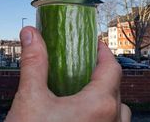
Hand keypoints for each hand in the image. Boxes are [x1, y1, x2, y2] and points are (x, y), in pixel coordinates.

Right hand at [5, 27, 130, 121]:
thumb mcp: (31, 99)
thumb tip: (31, 35)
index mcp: (99, 105)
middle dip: (102, 72)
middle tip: (85, 64)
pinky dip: (103, 114)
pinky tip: (81, 113)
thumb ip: (33, 62)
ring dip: (106, 95)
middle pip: (116, 87)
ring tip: (85, 88)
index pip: (112, 68)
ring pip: (118, 110)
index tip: (95, 45)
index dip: (103, 52)